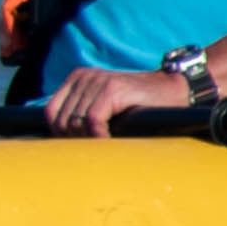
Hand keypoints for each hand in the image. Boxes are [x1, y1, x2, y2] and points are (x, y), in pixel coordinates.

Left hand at [44, 25, 226, 134]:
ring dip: (87, 140)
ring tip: (106, 145)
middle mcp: (84, 77)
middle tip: (96, 148)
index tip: (78, 148)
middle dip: (74, 140)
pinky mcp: (112, 90)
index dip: (60, 135)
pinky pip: (91, 121)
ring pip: (74, 122)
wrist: (176, 91)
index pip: (50, 113)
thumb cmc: (141, 106)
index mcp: (77, 79)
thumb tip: (57, 146)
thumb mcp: (105, 107)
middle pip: (60, 120)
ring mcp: (97, 81)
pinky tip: (111, 141)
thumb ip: (82, 115)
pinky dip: (98, 137)